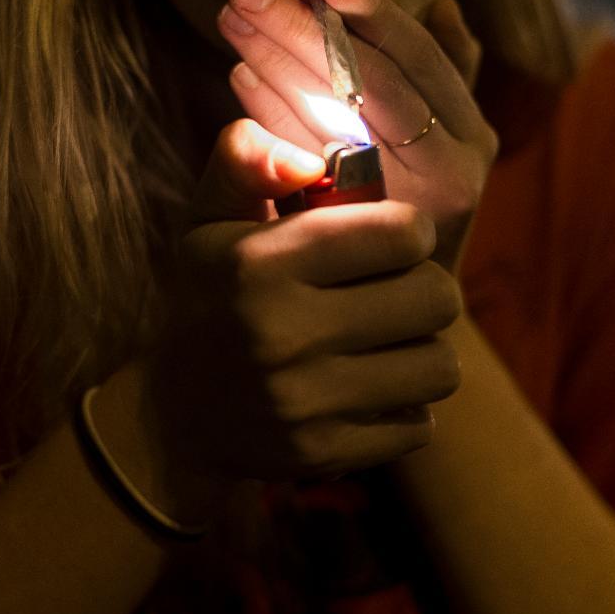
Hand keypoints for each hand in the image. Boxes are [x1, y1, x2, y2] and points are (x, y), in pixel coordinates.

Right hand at [148, 119, 461, 484]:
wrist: (175, 416)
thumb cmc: (212, 298)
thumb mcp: (210, 219)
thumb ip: (245, 159)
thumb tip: (309, 159)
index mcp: (260, 264)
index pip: (402, 234)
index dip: (409, 232)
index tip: (391, 243)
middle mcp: (282, 333)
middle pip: (436, 299)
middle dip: (425, 290)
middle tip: (396, 295)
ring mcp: (304, 402)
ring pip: (439, 367)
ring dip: (423, 353)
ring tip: (387, 345)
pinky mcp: (322, 455)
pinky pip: (419, 427)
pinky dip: (404, 411)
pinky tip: (366, 395)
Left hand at [217, 0, 496, 273]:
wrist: (392, 309)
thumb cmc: (401, 208)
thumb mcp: (434, 140)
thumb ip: (440, 78)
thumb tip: (447, 7)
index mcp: (466, 125)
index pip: (417, 55)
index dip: (374, 9)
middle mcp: (457, 161)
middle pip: (375, 80)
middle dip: (305, 29)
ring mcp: (415, 202)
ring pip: (340, 116)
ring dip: (278, 61)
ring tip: (231, 22)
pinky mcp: (375, 234)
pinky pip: (315, 163)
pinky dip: (276, 115)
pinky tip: (239, 78)